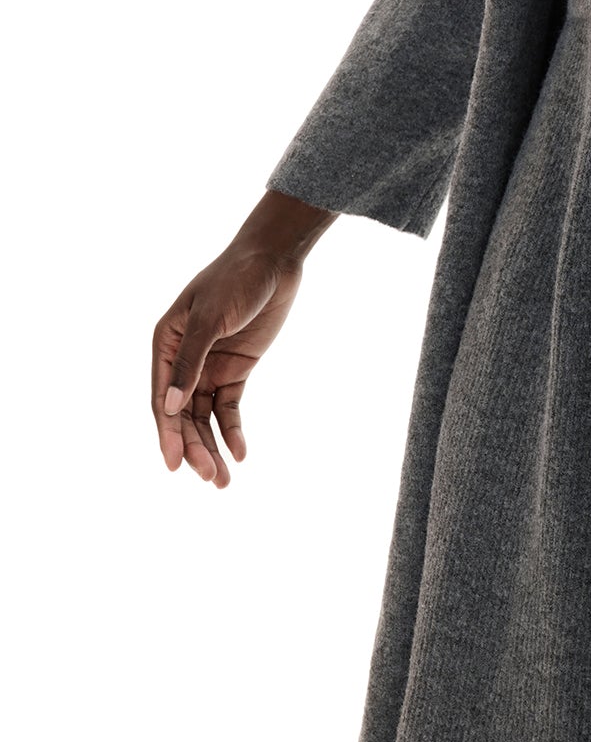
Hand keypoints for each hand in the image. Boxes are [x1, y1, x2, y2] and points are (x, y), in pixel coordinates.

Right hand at [150, 188, 334, 486]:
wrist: (275, 260)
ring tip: (223, 481)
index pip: (163, 399)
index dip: (168, 434)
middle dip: (195, 448)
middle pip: (184, 415)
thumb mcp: (210, 317)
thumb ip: (190, 362)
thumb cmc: (236, 279)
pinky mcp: (235, 368)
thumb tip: (171, 407)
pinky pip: (228, 407)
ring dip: (212, 447)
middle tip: (210, 479)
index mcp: (166, 344)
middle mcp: (183, 359)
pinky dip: (232, 430)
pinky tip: (241, 453)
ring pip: (204, 417)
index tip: (176, 466)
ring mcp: (209, 365)